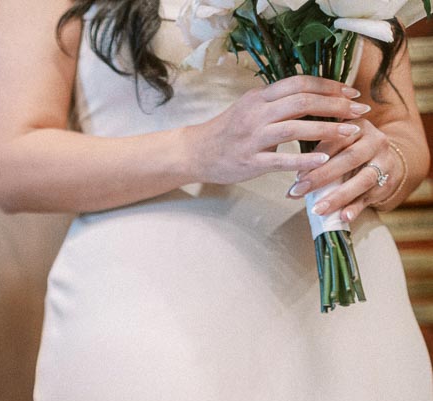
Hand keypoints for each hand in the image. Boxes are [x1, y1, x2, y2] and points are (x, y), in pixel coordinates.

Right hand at [185, 75, 365, 185]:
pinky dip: (305, 159)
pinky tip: (324, 159)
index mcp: (258, 98)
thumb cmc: (226, 132)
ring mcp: (252, 138)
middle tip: (360, 110)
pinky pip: (281, 160)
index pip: (299, 83)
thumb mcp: (250, 108)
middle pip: (302, 102)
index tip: (351, 93)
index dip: (329, 86)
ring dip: (328, 129)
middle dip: (336, 105)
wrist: (194, 153)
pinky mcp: (249, 162)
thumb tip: (313, 96)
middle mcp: (255, 114)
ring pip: (296, 128)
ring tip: (352, 133)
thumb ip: (277, 102)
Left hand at [293, 115, 398, 221]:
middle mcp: (375, 142)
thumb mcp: (336, 144)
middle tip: (298, 192)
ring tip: (317, 210)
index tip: (297, 175)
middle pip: (349, 159)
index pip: (337, 139)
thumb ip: (316, 152)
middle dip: (322, 177)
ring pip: (363, 179)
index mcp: (358, 127)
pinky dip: (356, 208)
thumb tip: (286, 181)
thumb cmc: (348, 152)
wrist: (385, 160)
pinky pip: (370, 197)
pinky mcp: (387, 183)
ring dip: (338, 196)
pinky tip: (343, 217)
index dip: (317, 157)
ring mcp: (384, 163)